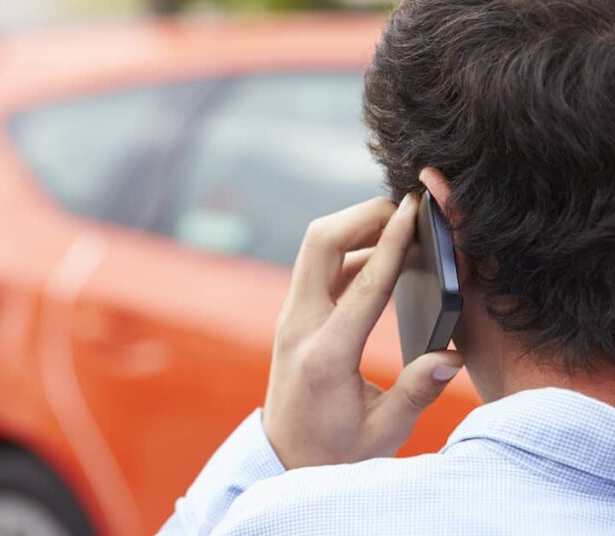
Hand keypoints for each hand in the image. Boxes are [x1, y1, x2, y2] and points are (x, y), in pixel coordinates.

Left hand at [263, 195, 463, 469]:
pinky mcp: (295, 316)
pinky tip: (386, 258)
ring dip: (355, 228)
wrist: (284, 458)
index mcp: (326, 355)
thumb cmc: (336, 451)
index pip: (363, 284)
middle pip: (321, 242)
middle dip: (363, 215)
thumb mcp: (384, 432)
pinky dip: (351, 250)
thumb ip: (417, 392)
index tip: (413, 209)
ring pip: (316, 248)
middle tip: (407, 212)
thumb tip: (452, 356)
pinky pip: (319, 267)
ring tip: (404, 229)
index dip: (392, 242)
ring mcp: (292, 318)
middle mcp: (300, 326)